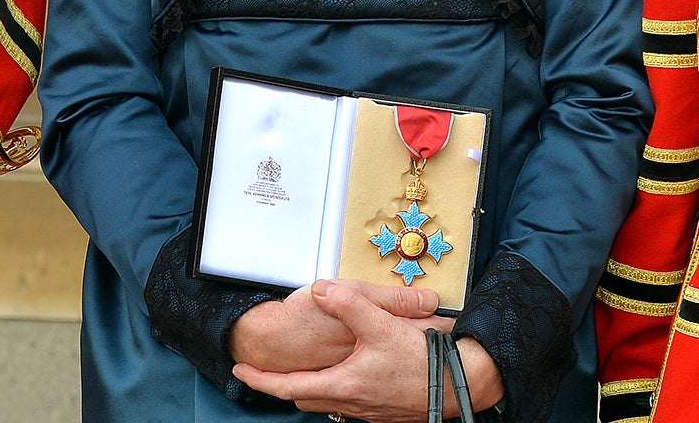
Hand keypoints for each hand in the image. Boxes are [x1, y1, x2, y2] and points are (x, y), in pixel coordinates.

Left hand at [233, 280, 500, 420]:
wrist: (458, 386)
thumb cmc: (421, 360)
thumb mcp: (382, 325)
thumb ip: (348, 303)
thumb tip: (321, 288)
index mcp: (341, 384)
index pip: (287, 387)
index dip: (260, 381)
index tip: (239, 372)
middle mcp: (350, 403)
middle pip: (305, 397)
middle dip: (285, 385)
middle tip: (269, 371)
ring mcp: (367, 411)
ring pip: (327, 401)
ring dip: (313, 387)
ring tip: (307, 368)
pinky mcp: (383, 411)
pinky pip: (349, 403)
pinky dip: (338, 388)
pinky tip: (350, 371)